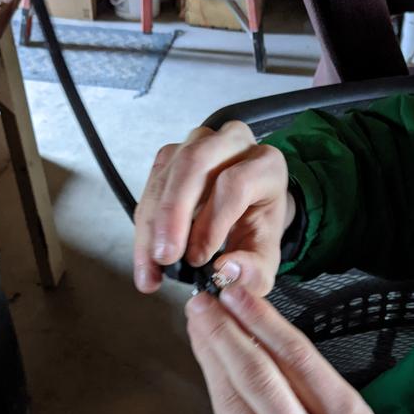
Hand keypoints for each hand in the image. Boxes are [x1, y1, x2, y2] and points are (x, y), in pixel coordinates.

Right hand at [134, 122, 293, 296]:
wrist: (250, 208)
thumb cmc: (258, 228)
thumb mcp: (266, 256)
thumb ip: (254, 271)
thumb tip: (225, 270)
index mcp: (266, 165)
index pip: (235, 184)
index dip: (212, 223)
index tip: (197, 258)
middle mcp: (234, 144)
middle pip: (195, 163)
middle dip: (173, 214)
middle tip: (164, 256)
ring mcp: (200, 143)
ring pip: (168, 172)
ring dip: (153, 221)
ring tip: (151, 264)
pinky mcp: (173, 154)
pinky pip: (152, 183)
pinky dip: (146, 221)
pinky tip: (147, 250)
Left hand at [185, 285, 413, 413]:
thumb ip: (304, 375)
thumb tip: (256, 321)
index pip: (301, 362)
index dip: (263, 322)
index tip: (238, 294)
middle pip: (260, 382)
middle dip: (226, 334)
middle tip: (206, 302)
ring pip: (234, 402)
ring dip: (211, 355)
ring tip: (200, 322)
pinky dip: (213, 384)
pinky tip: (207, 358)